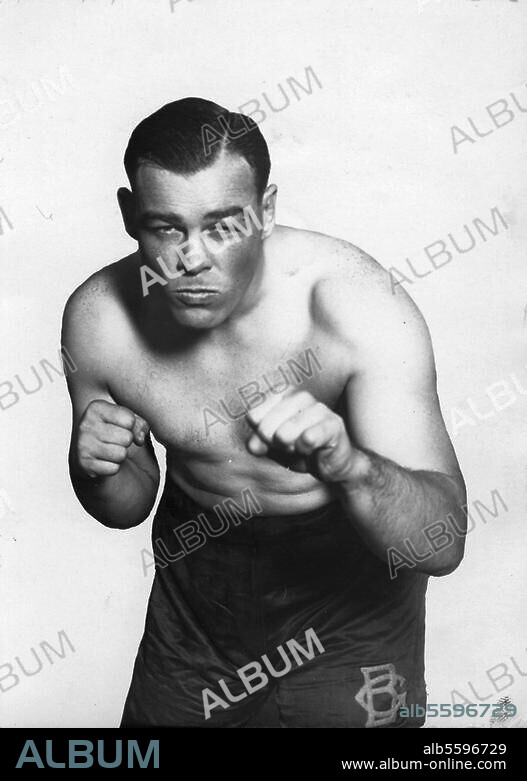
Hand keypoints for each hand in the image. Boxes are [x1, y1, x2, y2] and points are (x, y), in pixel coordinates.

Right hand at [74, 399, 149, 478]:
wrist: (89, 450)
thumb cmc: (113, 431)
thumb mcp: (127, 419)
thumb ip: (139, 424)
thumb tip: (139, 439)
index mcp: (96, 407)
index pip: (130, 420)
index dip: (132, 426)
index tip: (123, 427)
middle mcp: (86, 424)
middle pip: (127, 438)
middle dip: (127, 441)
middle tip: (116, 440)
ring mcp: (82, 444)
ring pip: (121, 454)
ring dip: (121, 455)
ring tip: (111, 450)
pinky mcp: (83, 464)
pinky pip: (113, 469)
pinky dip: (113, 467)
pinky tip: (104, 460)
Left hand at [245, 390, 359, 482]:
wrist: (331, 462)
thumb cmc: (300, 448)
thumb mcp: (273, 446)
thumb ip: (259, 442)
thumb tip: (253, 446)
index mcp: (283, 395)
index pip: (254, 416)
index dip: (259, 435)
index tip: (272, 440)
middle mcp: (300, 397)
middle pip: (267, 426)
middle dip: (273, 444)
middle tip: (288, 447)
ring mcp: (319, 409)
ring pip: (285, 432)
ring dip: (289, 447)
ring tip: (299, 448)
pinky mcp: (334, 424)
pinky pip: (309, 437)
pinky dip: (304, 448)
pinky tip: (310, 449)